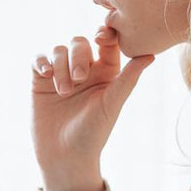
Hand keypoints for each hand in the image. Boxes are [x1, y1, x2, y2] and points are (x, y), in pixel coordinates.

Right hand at [31, 24, 153, 184]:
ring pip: (59, 50)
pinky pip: (39, 59)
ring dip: (60, 66)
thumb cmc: (93, 134)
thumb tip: (151, 54)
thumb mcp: (112, 104)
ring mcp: (61, 74)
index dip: (104, 34)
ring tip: (63, 92)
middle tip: (78, 79)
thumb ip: (129, 78)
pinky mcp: (41, 81)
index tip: (102, 38)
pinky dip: (41, 61)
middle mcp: (84, 70)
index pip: (106, 43)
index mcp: (106, 72)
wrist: (65, 156)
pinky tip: (45, 74)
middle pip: (79, 43)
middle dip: (78, 56)